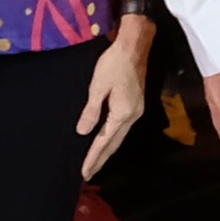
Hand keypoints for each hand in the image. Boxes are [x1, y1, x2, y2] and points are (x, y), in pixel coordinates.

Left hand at [78, 17, 151, 175]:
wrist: (135, 46)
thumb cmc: (113, 64)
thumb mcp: (97, 87)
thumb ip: (91, 111)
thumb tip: (83, 132)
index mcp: (122, 113)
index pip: (104, 141)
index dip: (93, 157)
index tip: (83, 172)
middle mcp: (132, 116)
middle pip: (115, 143)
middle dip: (101, 159)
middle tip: (88, 174)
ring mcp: (136, 110)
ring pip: (119, 136)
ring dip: (107, 151)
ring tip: (96, 162)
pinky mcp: (136, 104)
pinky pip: (122, 128)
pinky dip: (112, 139)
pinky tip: (107, 141)